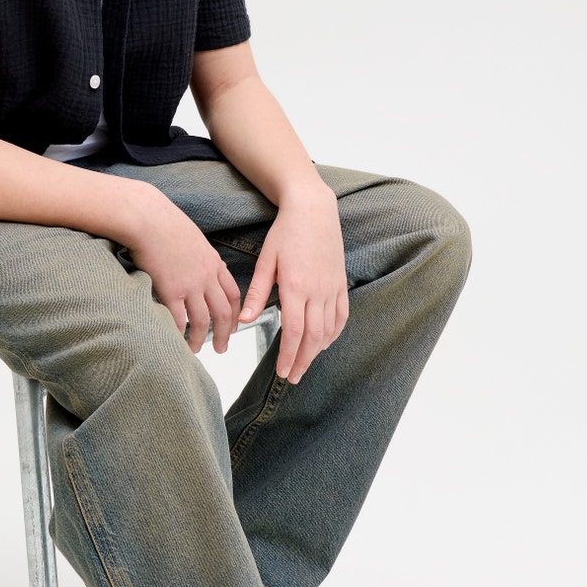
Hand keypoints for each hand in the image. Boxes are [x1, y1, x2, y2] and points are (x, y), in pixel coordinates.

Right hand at [123, 188, 242, 353]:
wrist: (147, 217)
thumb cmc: (163, 221)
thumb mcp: (191, 237)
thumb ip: (197, 255)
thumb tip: (193, 265)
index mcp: (213, 262)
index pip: (233, 293)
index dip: (235, 313)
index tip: (234, 325)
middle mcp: (207, 276)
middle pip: (223, 312)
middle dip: (225, 333)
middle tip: (222, 348)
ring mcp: (190, 284)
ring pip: (203, 320)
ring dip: (200, 339)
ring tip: (195, 350)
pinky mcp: (171, 290)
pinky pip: (179, 319)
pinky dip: (179, 333)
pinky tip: (176, 340)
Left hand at [241, 185, 348, 383]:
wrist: (313, 210)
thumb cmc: (285, 233)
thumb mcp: (266, 260)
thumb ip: (256, 293)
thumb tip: (244, 321)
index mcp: (295, 287)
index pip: (294, 332)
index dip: (288, 355)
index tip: (281, 372)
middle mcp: (317, 291)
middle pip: (313, 337)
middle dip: (302, 360)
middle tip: (292, 377)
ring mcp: (332, 288)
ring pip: (328, 330)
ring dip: (317, 351)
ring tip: (304, 364)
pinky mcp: (340, 283)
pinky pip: (341, 315)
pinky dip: (334, 333)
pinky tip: (325, 343)